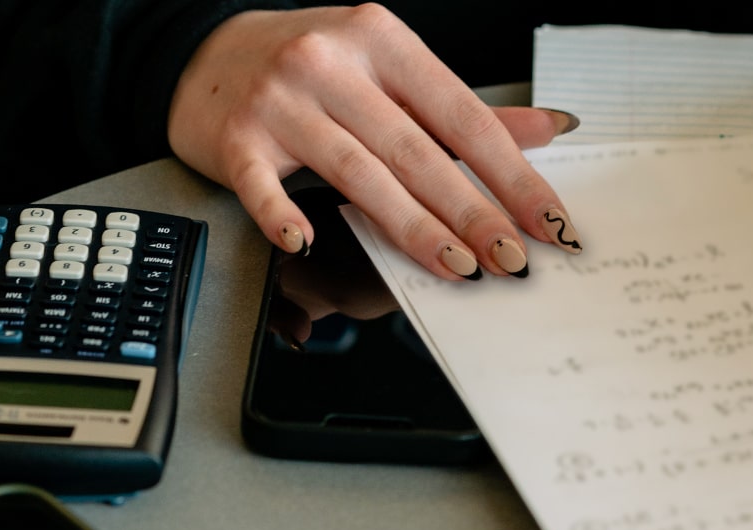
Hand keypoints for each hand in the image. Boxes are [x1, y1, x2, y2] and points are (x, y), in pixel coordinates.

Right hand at [168, 4, 582, 281]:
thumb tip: (547, 130)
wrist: (205, 54)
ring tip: (454, 265)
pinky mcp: (236, 138)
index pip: (461, 116)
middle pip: (415, 151)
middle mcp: (332, 64)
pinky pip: (262, 186)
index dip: (510, 173)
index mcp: (383, 41)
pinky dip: (283, 217)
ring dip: (411, 227)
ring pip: (358, 173)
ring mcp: (282, 100)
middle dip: (471, 212)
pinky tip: (307, 242)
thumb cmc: (309, 67)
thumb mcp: (388, 70)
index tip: (545, 219)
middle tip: (508, 257)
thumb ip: (463, 110)